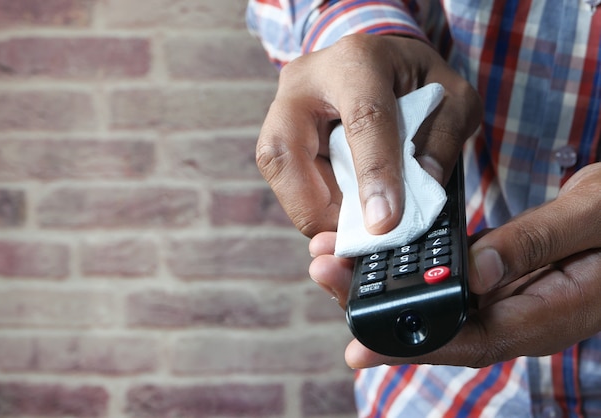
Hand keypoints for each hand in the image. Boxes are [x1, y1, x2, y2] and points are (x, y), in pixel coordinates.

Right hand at [256, 33, 481, 236]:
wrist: (380, 61)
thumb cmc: (416, 79)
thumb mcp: (452, 100)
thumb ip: (441, 144)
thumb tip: (414, 203)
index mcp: (357, 61)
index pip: (362, 120)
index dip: (372, 175)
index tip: (384, 223)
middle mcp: (306, 81)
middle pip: (287, 150)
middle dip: (316, 207)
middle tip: (351, 238)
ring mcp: (282, 107)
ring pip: (276, 168)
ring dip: (309, 210)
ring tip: (347, 229)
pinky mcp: (276, 132)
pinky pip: (283, 178)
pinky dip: (311, 204)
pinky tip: (337, 213)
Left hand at [309, 162, 600, 367]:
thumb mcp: (593, 219)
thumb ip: (537, 245)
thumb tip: (474, 272)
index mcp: (547, 314)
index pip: (469, 340)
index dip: (410, 346)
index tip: (358, 346)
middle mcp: (520, 313)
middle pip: (437, 323)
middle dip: (375, 305)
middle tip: (325, 273)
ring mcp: (508, 296)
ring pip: (437, 301)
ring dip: (384, 283)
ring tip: (335, 258)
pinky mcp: (500, 274)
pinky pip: (448, 278)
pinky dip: (411, 266)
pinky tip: (379, 253)